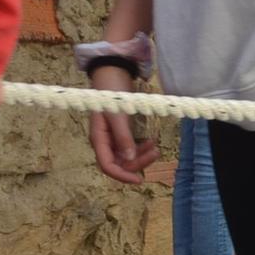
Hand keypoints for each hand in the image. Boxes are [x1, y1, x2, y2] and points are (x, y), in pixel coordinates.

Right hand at [87, 65, 159, 184]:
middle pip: (119, 163)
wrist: (112, 75)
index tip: (139, 180)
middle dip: (137, 163)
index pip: (107, 165)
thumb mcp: (117, 115)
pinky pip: (131, 147)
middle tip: (156, 152)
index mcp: (98, 139)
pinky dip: (141, 148)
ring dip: (141, 156)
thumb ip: (123, 137)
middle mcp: (104, 141)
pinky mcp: (121, 132)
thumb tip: (130, 158)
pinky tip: (152, 141)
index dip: (122, 175)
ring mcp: (112, 138)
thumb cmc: (111, 93)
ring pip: (126, 157)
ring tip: (156, 147)